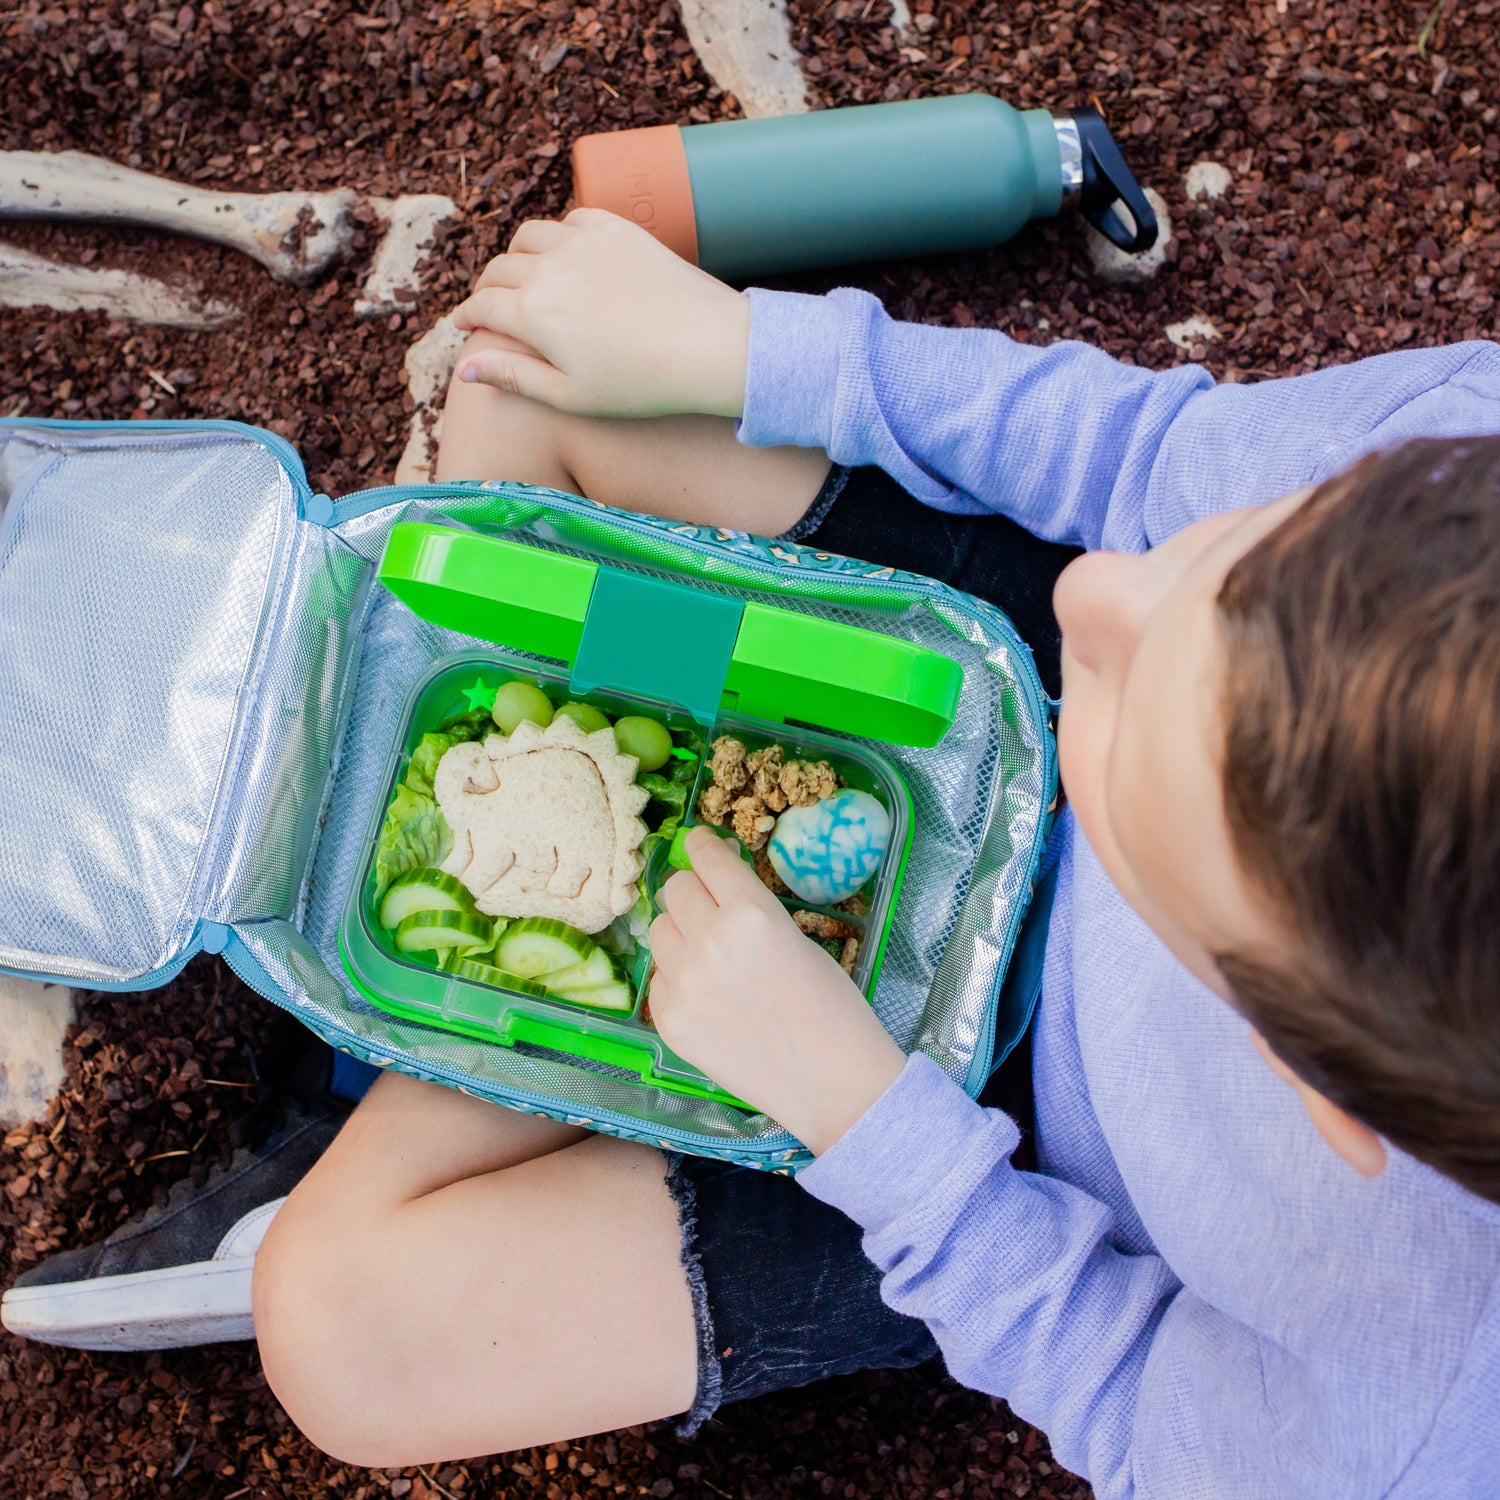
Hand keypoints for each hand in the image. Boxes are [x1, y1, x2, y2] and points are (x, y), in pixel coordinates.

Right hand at [450, 208, 750, 418]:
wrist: (709, 347)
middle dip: (488, 289)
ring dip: (518, 256)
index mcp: (532, 313)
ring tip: (523, 275)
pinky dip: (559, 234)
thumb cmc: (640, 384)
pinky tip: (566, 254)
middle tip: (489, 305)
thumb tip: (463, 366)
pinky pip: (572, 219)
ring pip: (530, 236)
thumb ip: (513, 376)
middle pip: (500, 269)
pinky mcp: (617, 228)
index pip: (482, 307)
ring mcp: (584, 241)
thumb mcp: (570, 395)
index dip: (466, 317)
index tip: (463, 326)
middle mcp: (549, 268)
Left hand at [649, 828, 905, 1153]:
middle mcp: (709, 941)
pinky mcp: (670, 1020)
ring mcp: (683, 983)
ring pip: (659, 930)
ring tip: (712, 956)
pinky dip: (678, 978)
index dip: (702, 846)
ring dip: (681, 932)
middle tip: (712, 906)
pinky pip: (660, 977)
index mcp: (750, 913)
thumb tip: (714, 885)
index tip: (698, 842)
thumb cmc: (831, 1005)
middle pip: (676, 889)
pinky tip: (710, 996)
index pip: (707, 858)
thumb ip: (748, 910)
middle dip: (694, 891)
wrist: (829, 1082)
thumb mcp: (795, 937)